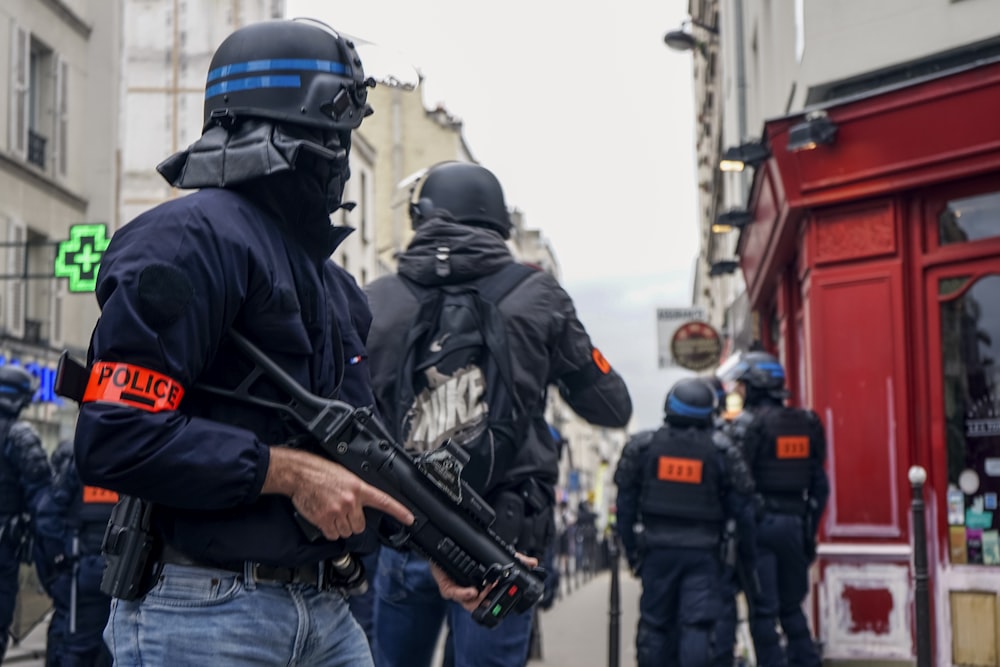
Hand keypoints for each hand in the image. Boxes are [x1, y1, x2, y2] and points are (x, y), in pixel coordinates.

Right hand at [263, 446, 413, 540]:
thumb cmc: (320, 472)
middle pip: (360, 526)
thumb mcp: (345, 477)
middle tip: (343, 511)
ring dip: (340, 527)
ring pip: (346, 532)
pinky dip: (329, 530)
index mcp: (359, 488)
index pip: (384, 501)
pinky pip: (332, 535)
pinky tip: (324, 518)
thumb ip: (356, 491)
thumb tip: (361, 504)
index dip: (399, 511)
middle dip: (353, 522)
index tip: (410, 519)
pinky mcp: (324, 520)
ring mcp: (338, 511)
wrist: (300, 474)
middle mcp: (351, 501)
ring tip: (331, 511)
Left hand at [430, 552, 538, 613]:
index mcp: (483, 589)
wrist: (444, 548)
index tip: (511, 597)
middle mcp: (472, 594)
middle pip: (482, 606)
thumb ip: (513, 559)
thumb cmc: (468, 555)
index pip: (494, 600)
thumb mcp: (492, 555)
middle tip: (498, 592)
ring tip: (486, 591)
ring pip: (470, 605)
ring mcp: (460, 592)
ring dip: (480, 600)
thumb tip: (533, 563)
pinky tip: (472, 591)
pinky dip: (464, 594)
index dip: (502, 601)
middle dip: (491, 602)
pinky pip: (456, 595)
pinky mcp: (448, 588)